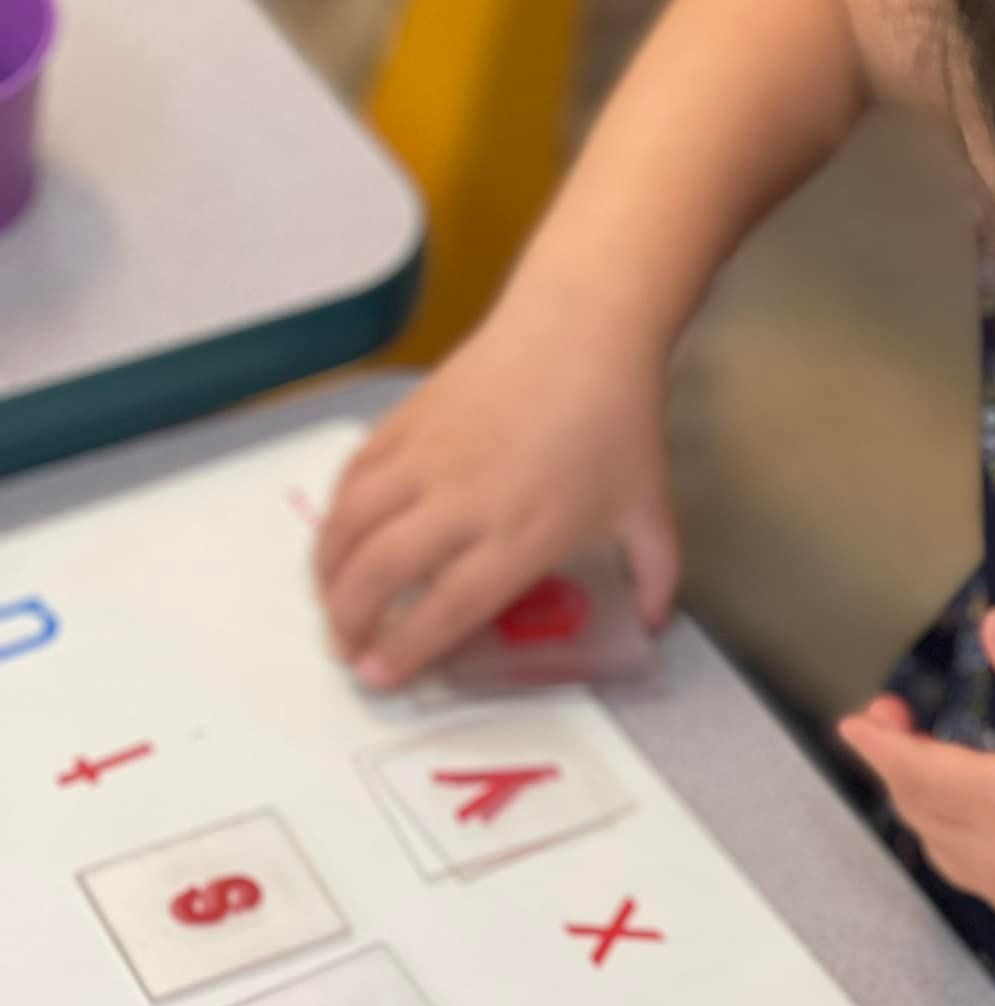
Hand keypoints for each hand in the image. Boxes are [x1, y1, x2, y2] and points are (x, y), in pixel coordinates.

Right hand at [315, 283, 678, 688]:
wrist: (582, 328)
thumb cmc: (617, 423)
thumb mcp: (649, 510)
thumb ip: (655, 576)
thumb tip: (653, 623)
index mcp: (522, 533)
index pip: (449, 607)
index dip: (406, 648)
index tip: (379, 677)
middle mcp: (464, 500)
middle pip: (382, 573)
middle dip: (350, 622)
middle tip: (348, 650)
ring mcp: (428, 458)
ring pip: (351, 524)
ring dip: (328, 573)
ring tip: (331, 604)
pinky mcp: (406, 421)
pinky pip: (353, 478)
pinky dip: (335, 516)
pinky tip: (339, 541)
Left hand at [840, 607, 994, 944]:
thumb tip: (992, 625)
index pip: (916, 772)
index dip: (880, 745)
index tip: (855, 720)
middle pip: (920, 812)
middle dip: (896, 766)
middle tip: (895, 720)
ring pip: (941, 852)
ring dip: (921, 809)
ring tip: (925, 766)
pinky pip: (973, 879)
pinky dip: (952, 845)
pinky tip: (973, 825)